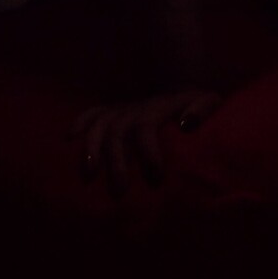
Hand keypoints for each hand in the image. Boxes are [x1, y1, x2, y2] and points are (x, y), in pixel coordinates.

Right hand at [70, 86, 223, 192]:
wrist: (184, 86)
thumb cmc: (197, 105)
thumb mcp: (209, 102)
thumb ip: (201, 111)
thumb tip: (187, 125)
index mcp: (158, 108)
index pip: (146, 128)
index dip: (148, 152)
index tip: (156, 179)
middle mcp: (135, 108)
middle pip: (117, 132)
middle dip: (116, 162)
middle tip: (120, 192)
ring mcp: (122, 109)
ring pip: (99, 125)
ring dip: (91, 148)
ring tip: (88, 176)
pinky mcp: (113, 111)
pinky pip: (92, 112)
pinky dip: (80, 121)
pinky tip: (68, 138)